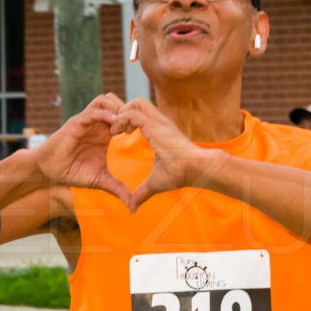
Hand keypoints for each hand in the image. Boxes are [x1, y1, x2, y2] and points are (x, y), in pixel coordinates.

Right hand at [31, 94, 130, 205]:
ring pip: (106, 100)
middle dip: (129, 111)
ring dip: (118, 109)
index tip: (143, 134)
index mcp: (105, 133)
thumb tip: (132, 205)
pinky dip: (106, 115)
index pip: (123, 115)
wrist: (49, 171)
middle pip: (118, 102)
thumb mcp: (100, 180)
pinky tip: (112, 128)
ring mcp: (87, 121)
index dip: (135, 121)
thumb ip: (117, 188)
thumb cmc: (72, 172)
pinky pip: (94, 111)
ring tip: (123, 127)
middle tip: (135, 127)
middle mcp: (97, 124)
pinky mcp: (77, 122)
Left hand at [109, 98, 217, 212]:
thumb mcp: (156, 182)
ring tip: (115, 131)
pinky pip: (132, 113)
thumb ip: (143, 192)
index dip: (128, 120)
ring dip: (121, 114)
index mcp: (160, 131)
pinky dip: (121, 120)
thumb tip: (133, 208)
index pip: (141, 113)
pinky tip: (118, 134)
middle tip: (116, 130)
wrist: (195, 168)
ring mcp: (158, 121)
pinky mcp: (155, 125)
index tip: (120, 135)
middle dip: (123, 111)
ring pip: (135, 102)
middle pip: (137, 102)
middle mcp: (159, 122)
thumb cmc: (180, 174)